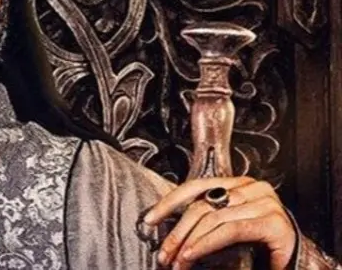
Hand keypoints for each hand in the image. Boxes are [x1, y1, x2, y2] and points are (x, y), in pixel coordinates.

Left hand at [143, 176, 296, 269]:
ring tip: (176, 260)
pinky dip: (206, 243)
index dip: (169, 202)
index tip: (149, 219)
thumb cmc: (261, 245)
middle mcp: (253, 188)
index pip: (196, 186)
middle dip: (177, 231)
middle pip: (202, 205)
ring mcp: (265, 203)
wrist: (296, 261)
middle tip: (164, 252)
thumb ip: (207, 218)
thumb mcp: (227, 225)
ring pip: (213, 218)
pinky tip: (192, 254)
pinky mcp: (273, 222)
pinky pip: (229, 230)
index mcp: (239, 184)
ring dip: (188, 242)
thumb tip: (169, 228)